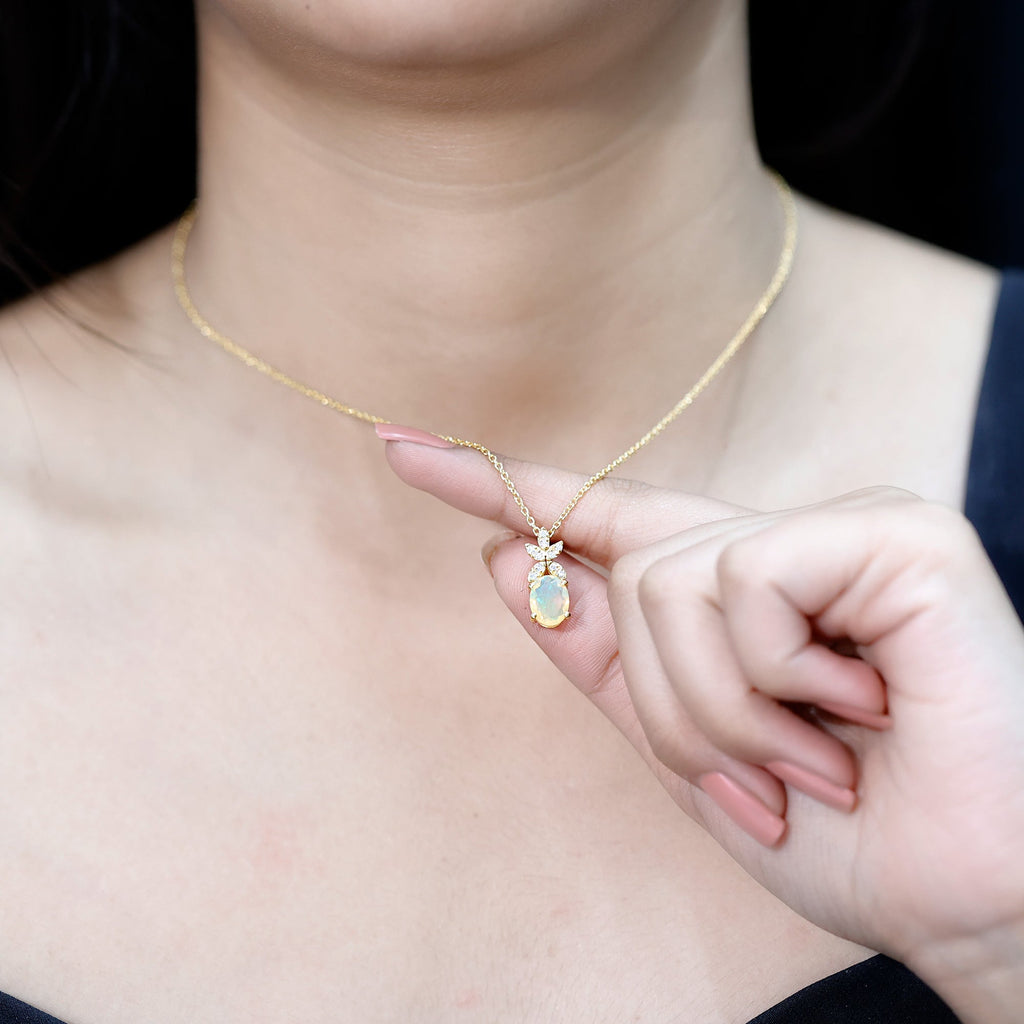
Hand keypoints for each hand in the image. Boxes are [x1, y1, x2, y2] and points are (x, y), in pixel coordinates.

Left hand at [382, 434, 1023, 1019]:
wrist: (967, 896)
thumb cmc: (835, 828)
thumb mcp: (682, 753)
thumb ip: (595, 655)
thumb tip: (499, 561)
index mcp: (729, 589)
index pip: (595, 518)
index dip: (496, 483)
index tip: (399, 449)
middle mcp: (778, 541)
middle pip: (627, 576)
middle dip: (666, 707)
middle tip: (757, 775)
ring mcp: (836, 526)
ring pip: (669, 582)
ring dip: (719, 710)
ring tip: (808, 755)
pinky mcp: (890, 534)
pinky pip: (743, 584)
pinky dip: (774, 678)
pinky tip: (856, 705)